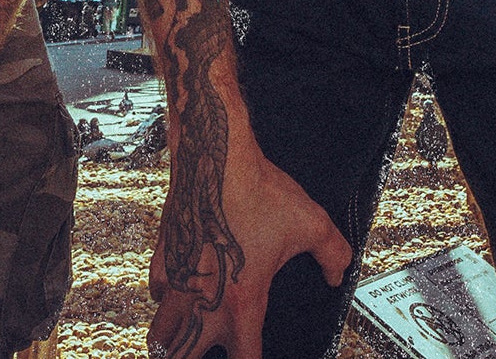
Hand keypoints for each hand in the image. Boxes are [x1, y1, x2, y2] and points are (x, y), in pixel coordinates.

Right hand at [149, 133, 352, 358]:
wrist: (215, 157)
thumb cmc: (258, 190)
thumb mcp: (311, 222)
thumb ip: (333, 254)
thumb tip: (338, 273)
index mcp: (244, 303)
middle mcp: (205, 301)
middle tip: (209, 353)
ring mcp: (179, 282)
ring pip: (161, 336)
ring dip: (173, 343)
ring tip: (185, 342)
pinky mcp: (165, 258)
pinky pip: (157, 294)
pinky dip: (165, 301)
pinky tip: (177, 294)